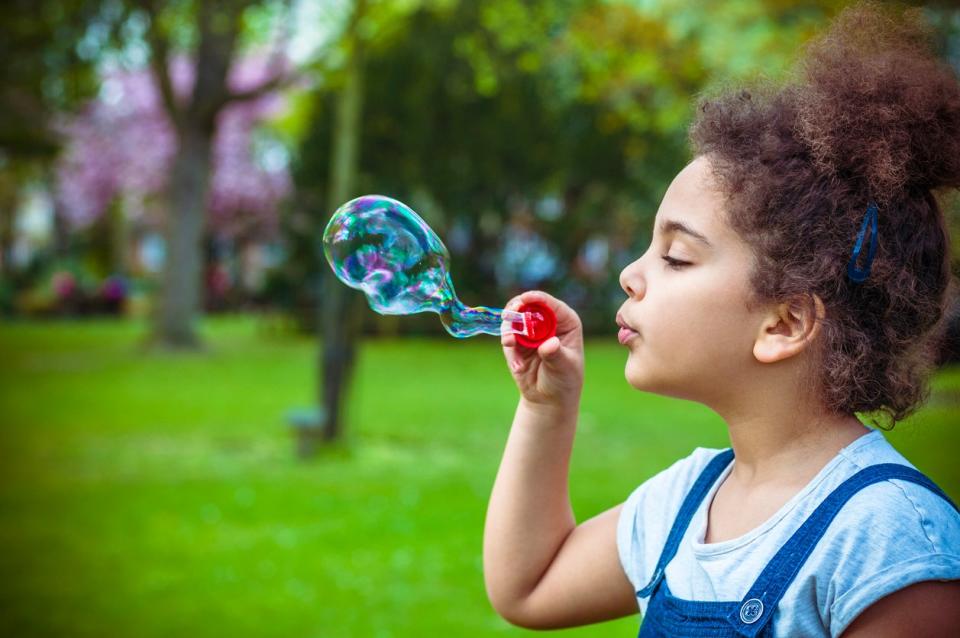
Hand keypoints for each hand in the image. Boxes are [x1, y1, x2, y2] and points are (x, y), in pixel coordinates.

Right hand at [501, 290, 583, 411]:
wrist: (548, 399)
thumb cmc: (564, 380)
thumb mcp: (564, 367)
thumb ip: (555, 354)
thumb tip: (550, 344)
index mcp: (566, 322)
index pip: (550, 304)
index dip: (537, 298)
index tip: (525, 299)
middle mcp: (547, 322)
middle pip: (528, 305)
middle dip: (517, 308)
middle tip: (510, 315)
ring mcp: (530, 331)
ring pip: (514, 318)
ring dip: (509, 328)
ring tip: (510, 342)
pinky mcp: (516, 341)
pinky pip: (507, 336)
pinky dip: (508, 346)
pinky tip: (517, 365)